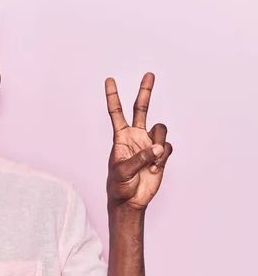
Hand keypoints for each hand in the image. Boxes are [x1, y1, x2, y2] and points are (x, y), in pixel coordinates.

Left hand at [105, 72, 172, 210]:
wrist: (131, 201)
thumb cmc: (119, 186)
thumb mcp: (122, 171)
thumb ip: (139, 158)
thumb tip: (157, 148)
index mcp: (120, 137)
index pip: (116, 112)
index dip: (113, 96)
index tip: (109, 80)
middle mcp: (135, 136)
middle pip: (141, 109)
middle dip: (145, 91)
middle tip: (149, 74)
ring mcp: (149, 144)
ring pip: (160, 129)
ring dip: (157, 143)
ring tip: (150, 161)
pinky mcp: (161, 154)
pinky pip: (167, 147)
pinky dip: (163, 158)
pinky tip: (155, 168)